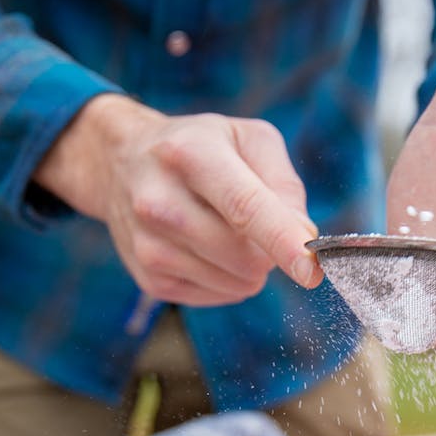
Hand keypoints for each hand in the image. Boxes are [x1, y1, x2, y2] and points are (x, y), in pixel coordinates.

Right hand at [34, 95, 321, 304]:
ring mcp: (149, 244)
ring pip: (237, 283)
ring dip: (249, 266)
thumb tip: (303, 238)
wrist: (122, 161)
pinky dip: (228, 279)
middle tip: (255, 224)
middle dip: (270, 250)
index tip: (312, 271)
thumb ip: (285, 186)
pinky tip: (206, 248)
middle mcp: (160, 201)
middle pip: (245, 256)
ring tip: (223, 229)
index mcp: (191, 154)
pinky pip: (218, 296)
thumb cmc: (201, 147)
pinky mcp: (149, 278)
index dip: (282, 242)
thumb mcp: (248, 140)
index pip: (244, 208)